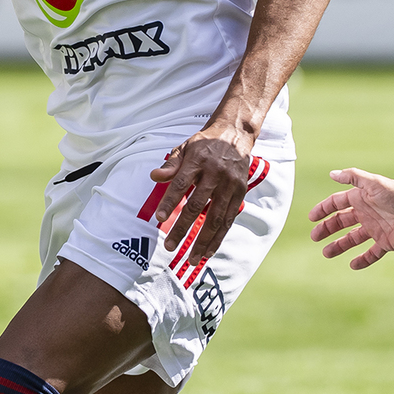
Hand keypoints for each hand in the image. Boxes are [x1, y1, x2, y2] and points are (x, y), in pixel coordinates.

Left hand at [149, 120, 255, 265]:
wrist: (235, 134)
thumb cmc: (205, 144)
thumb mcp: (185, 147)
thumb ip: (171, 164)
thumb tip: (154, 177)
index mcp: (198, 160)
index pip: (181, 183)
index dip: (170, 201)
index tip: (159, 218)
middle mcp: (216, 173)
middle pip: (197, 205)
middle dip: (182, 228)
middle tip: (170, 247)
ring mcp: (230, 185)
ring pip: (215, 218)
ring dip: (203, 240)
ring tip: (191, 258)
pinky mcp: (240, 193)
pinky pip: (228, 219)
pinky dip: (218, 237)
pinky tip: (208, 251)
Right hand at [308, 168, 393, 269]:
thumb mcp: (374, 183)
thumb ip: (353, 178)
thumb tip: (332, 173)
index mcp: (362, 198)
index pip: (337, 203)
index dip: (323, 209)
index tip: (312, 218)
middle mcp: (367, 213)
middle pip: (341, 222)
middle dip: (327, 229)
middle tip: (315, 237)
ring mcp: (376, 229)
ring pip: (352, 239)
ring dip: (339, 245)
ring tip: (326, 253)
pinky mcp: (386, 242)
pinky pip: (371, 253)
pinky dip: (362, 260)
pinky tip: (352, 264)